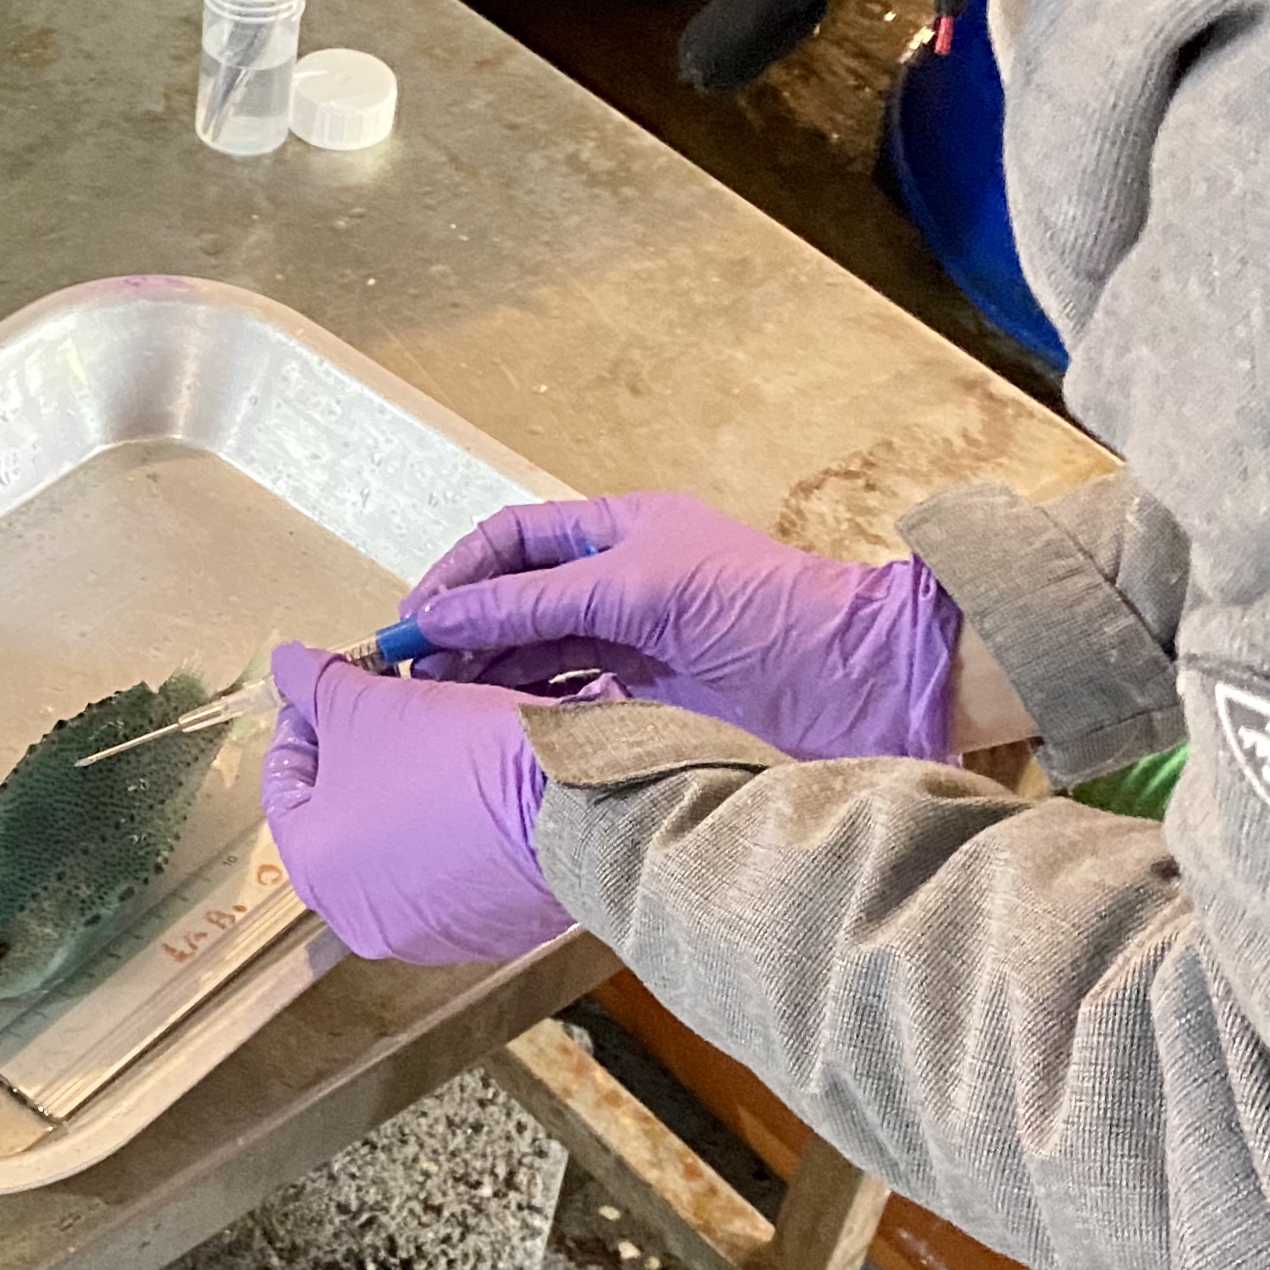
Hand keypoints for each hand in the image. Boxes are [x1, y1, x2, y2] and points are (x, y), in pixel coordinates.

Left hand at [260, 643, 570, 964]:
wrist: (569, 808)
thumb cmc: (452, 759)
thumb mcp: (368, 704)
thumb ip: (315, 685)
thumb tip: (286, 665)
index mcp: (314, 868)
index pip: (283, 785)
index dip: (301, 723)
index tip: (325, 687)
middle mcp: (359, 918)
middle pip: (341, 819)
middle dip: (356, 755)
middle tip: (382, 705)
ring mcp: (427, 935)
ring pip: (399, 846)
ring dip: (407, 792)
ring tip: (436, 739)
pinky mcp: (487, 934)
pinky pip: (455, 870)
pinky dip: (455, 829)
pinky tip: (479, 786)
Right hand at [400, 491, 960, 762]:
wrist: (861, 683)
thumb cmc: (763, 611)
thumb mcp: (637, 588)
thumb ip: (535, 603)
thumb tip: (439, 615)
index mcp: (619, 532)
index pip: (511, 543)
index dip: (454, 577)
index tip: (408, 626)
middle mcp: (620, 587)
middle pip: (514, 605)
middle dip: (459, 636)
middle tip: (410, 684)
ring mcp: (634, 651)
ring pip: (537, 661)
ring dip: (488, 682)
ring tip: (442, 716)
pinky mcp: (652, 709)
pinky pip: (572, 708)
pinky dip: (531, 720)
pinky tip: (500, 737)